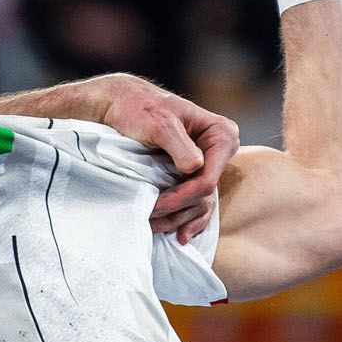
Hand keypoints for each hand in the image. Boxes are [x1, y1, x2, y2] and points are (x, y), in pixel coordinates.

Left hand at [86, 75, 239, 241]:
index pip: (208, 176)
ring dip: (178, 219)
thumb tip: (195, 167)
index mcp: (221, 133)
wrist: (120, 105)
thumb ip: (179, 144)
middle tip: (150, 220)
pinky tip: (179, 236)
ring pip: (200, 202)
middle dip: (178, 209)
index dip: (184, 195)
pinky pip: (196, 203)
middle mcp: (219, 151)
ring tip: (155, 228)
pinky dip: (186, 219)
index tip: (158, 204)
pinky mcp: (192, 174)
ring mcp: (207, 164)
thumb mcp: (159, 122)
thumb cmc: (139, 108)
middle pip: (204, 193)